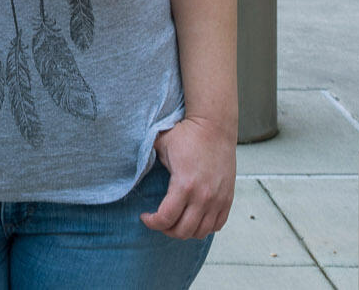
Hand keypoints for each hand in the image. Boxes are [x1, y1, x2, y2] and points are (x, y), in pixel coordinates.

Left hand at [141, 116, 235, 239]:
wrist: (215, 127)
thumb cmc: (188, 134)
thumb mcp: (160, 144)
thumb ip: (146, 159)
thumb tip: (130, 166)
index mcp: (185, 184)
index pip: (166, 218)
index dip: (152, 222)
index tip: (145, 217)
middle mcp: (203, 196)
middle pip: (183, 231)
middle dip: (166, 230)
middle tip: (159, 221)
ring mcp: (218, 199)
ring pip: (200, 232)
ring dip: (185, 231)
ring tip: (175, 221)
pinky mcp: (228, 198)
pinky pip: (217, 225)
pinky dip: (204, 227)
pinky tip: (193, 218)